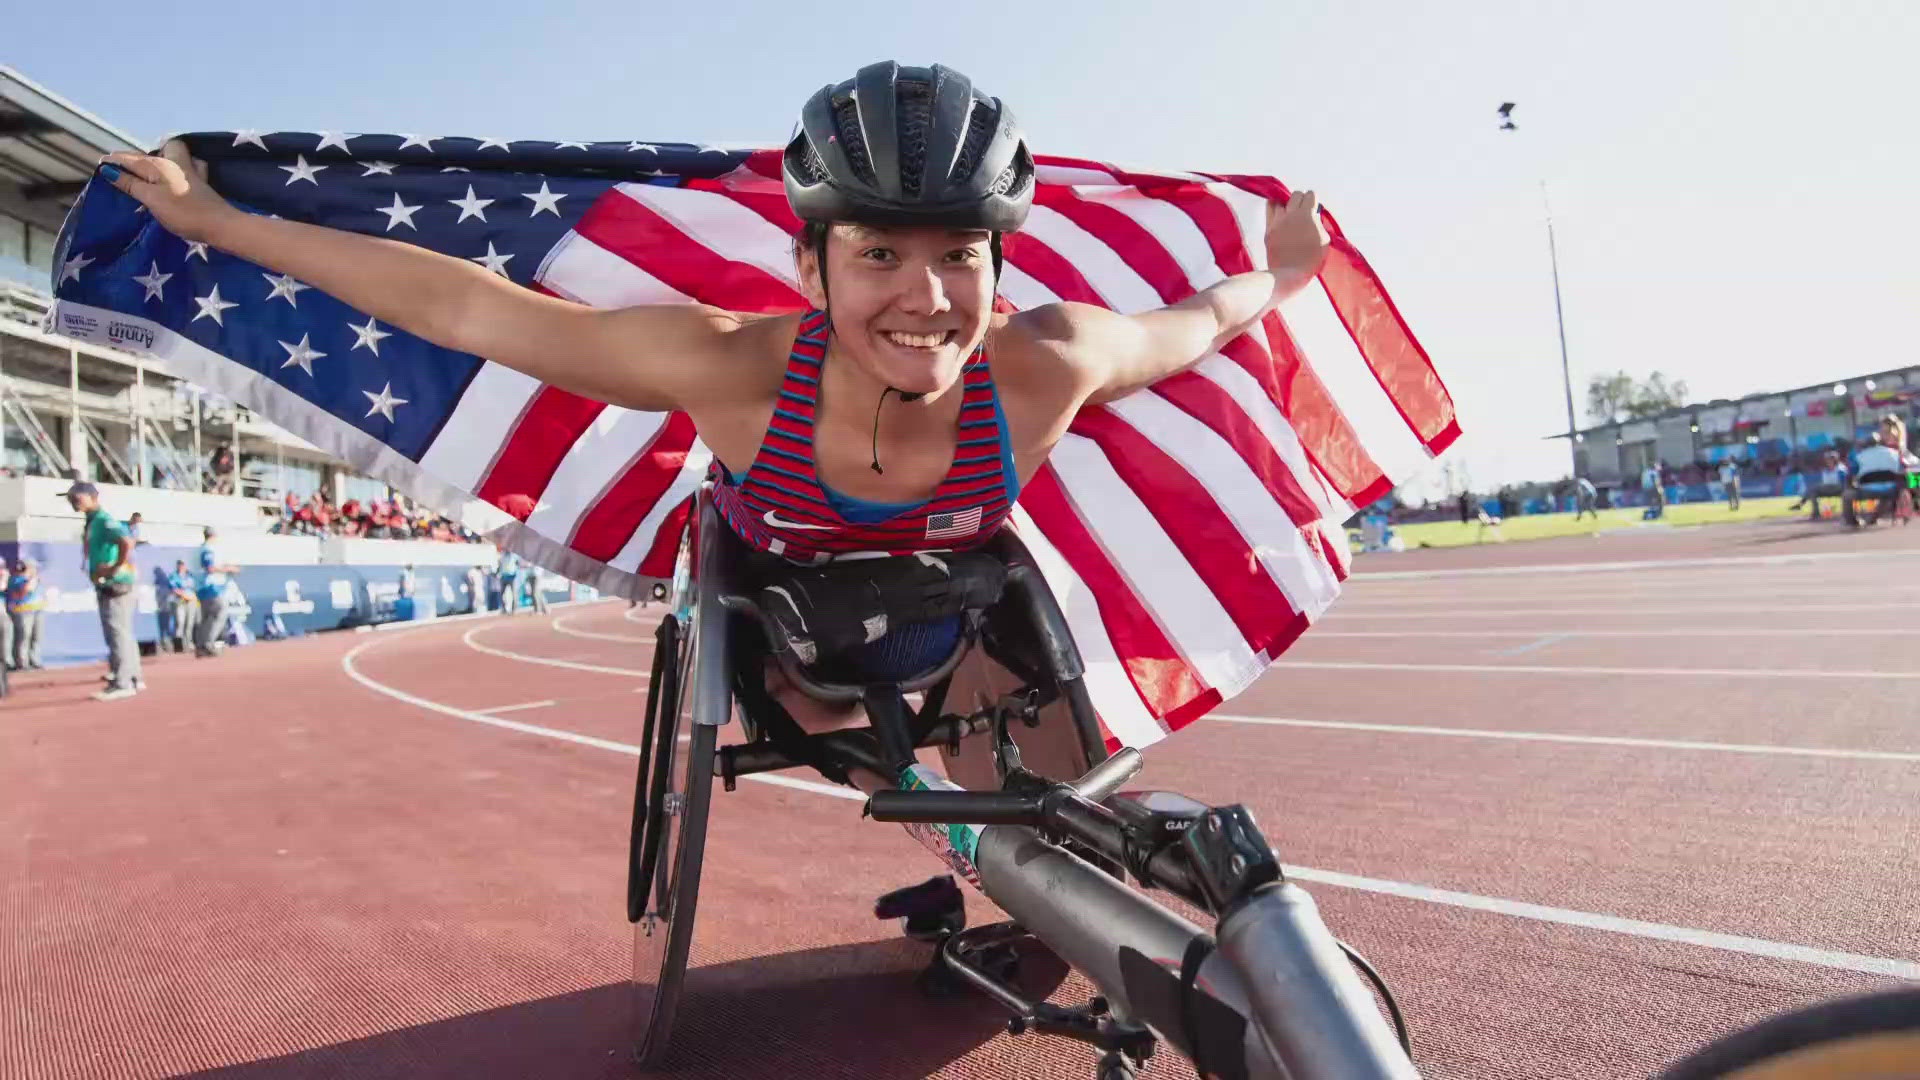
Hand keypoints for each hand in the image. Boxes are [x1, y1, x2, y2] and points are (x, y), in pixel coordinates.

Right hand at [100, 140, 236, 243]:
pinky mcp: (202, 183)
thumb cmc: (183, 212)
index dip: (116, 161)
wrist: (220, 225)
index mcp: (160, 165)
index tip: (102, 164)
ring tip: (150, 174)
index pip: (132, 159)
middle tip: (127, 170)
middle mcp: (176, 162)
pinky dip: (180, 168)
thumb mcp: (151, 198)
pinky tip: (176, 178)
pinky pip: (186, 167)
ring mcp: (192, 172)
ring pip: (173, 156)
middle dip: (139, 157)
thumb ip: (131, 184)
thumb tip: (109, 170)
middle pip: (154, 153)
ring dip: (162, 159)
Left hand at [1264, 190, 1329, 289]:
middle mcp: (1291, 213)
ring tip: (1289, 213)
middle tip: (1302, 211)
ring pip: (1279, 200)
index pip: (1310, 195)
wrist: (1289, 273)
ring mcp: (1278, 220)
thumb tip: (1315, 216)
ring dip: (1285, 204)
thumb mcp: (1324, 240)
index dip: (1313, 201)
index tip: (1314, 209)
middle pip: (1295, 195)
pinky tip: (1278, 214)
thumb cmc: (1311, 259)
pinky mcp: (1268, 228)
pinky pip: (1269, 210)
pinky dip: (1274, 208)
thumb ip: (1319, 224)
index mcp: (1307, 214)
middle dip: (1300, 200)